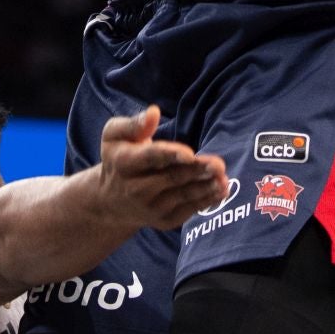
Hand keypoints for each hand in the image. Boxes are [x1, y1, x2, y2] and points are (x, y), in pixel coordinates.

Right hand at [95, 104, 228, 230]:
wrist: (111, 201)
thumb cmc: (118, 158)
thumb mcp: (115, 135)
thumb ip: (134, 124)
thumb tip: (153, 112)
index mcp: (125, 163)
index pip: (150, 157)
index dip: (170, 155)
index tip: (189, 153)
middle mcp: (136, 189)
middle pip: (172, 177)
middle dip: (197, 170)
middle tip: (218, 164)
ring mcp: (151, 208)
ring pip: (183, 195)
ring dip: (206, 187)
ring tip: (223, 178)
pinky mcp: (164, 221)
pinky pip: (188, 210)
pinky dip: (206, 201)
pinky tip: (221, 190)